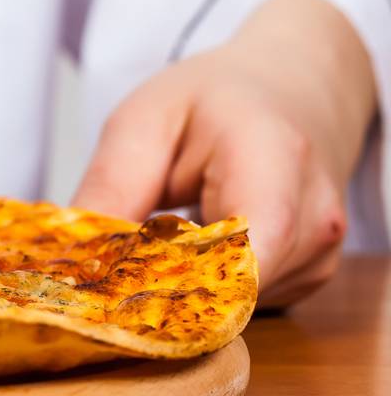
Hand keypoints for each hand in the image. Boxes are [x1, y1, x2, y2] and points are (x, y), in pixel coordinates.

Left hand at [74, 0, 375, 306]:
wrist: (286, 92)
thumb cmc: (212, 101)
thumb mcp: (143, 120)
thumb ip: (112, 185)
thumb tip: (77, 261)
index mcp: (274, 158)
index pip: (240, 254)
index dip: (171, 284)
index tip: (109, 286)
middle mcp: (313, 215)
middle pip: (231, 289)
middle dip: (162, 289)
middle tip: (108, 270)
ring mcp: (319, 253)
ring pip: (233, 304)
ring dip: (181, 287)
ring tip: (152, 242)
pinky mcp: (309, 276)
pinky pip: (244, 302)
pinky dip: (204, 287)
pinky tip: (186, 252)